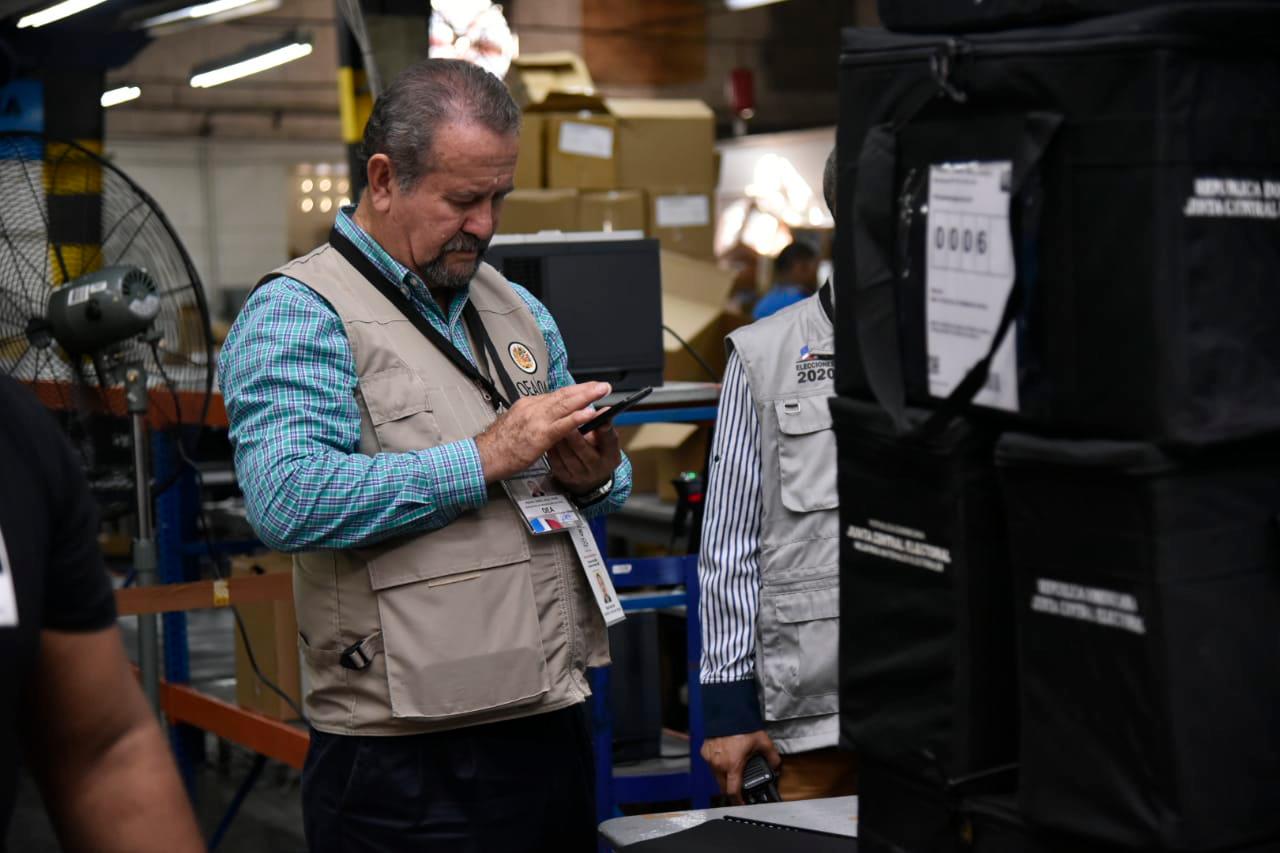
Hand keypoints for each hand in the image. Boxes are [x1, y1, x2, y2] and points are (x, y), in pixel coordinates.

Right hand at [475, 382, 609, 482]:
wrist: (483, 456)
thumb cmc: (498, 445)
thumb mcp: (517, 424)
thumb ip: (533, 417)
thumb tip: (548, 415)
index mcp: (528, 405)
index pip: (556, 394)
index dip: (575, 390)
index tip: (589, 387)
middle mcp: (534, 408)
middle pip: (564, 395)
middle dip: (586, 389)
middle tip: (603, 385)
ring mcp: (537, 420)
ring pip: (566, 404)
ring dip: (587, 397)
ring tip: (602, 391)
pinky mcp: (539, 435)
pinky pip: (562, 425)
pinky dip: (577, 418)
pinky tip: (590, 413)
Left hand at [548, 419, 620, 494]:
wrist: (589, 475)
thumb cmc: (598, 450)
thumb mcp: (606, 440)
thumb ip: (603, 427)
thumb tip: (605, 411)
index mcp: (611, 456)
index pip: (609, 441)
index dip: (604, 430)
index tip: (597, 418)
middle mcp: (597, 468)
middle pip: (584, 450)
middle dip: (574, 435)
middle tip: (566, 420)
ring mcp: (580, 475)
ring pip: (567, 455)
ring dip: (559, 440)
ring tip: (554, 426)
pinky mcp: (564, 477)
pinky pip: (555, 462)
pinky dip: (552, 448)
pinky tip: (548, 438)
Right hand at [700, 730, 781, 803]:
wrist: (727, 712)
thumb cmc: (741, 726)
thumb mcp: (762, 742)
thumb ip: (772, 757)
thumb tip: (777, 766)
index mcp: (733, 765)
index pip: (732, 791)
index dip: (738, 800)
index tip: (742, 803)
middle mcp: (719, 764)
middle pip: (723, 786)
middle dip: (731, 788)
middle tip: (739, 786)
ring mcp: (710, 759)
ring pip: (716, 776)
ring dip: (724, 777)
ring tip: (733, 769)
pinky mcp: (704, 752)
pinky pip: (710, 764)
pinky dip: (717, 765)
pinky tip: (725, 758)